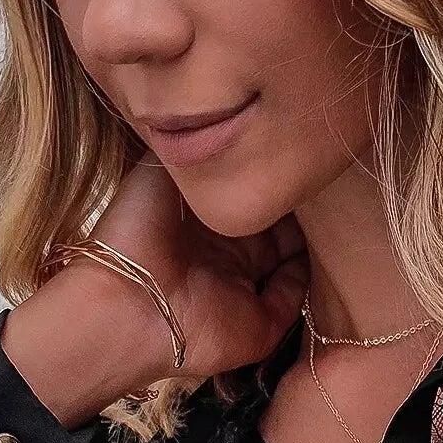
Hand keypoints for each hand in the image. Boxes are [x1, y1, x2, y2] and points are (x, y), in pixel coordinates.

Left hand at [3, 154, 310, 426]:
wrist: (130, 301)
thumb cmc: (135, 231)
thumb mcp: (159, 168)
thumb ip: (193, 146)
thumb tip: (221, 116)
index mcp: (201, 224)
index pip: (244, 197)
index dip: (261, 174)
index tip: (282, 145)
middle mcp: (225, 258)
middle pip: (272, 228)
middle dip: (286, 203)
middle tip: (303, 171)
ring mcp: (244, 292)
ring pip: (289, 261)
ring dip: (304, 237)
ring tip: (312, 201)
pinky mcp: (260, 326)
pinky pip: (292, 297)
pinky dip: (302, 274)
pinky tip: (309, 242)